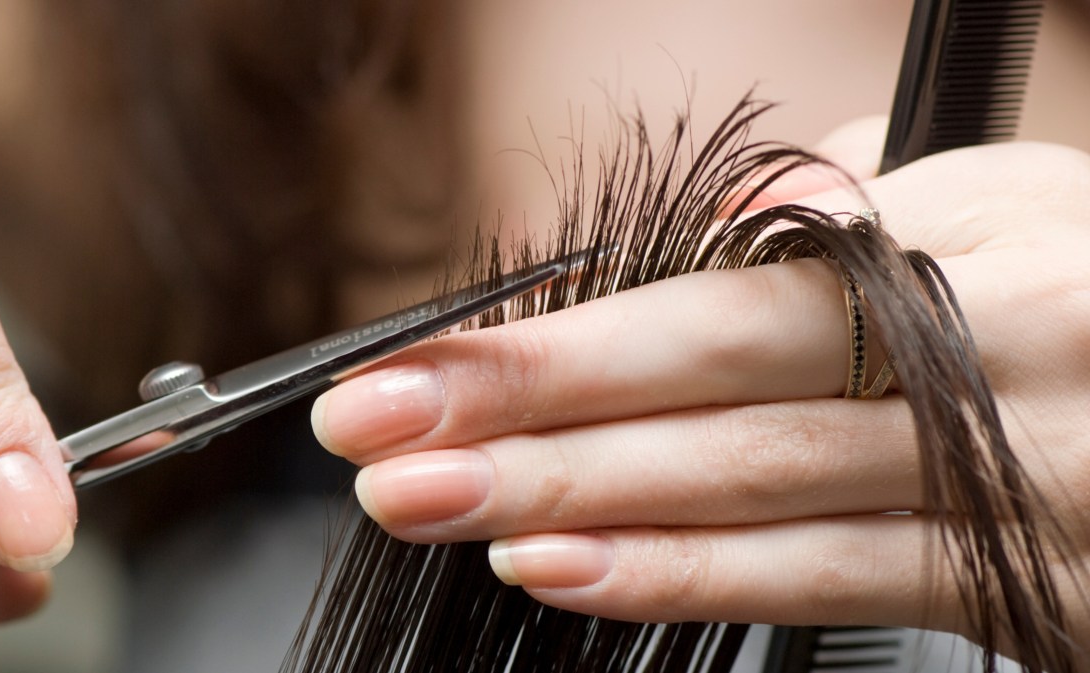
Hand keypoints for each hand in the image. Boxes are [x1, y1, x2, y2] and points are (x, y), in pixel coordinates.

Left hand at [311, 138, 1089, 651]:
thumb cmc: (1086, 280)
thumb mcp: (994, 200)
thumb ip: (841, 214)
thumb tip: (703, 232)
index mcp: (959, 256)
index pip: (714, 302)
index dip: (557, 347)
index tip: (414, 369)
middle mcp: (980, 371)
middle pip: (713, 399)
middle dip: (526, 426)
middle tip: (377, 444)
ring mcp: (1003, 490)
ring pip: (751, 499)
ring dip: (574, 509)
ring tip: (435, 509)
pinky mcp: (1013, 587)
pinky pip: (826, 584)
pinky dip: (687, 580)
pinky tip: (570, 576)